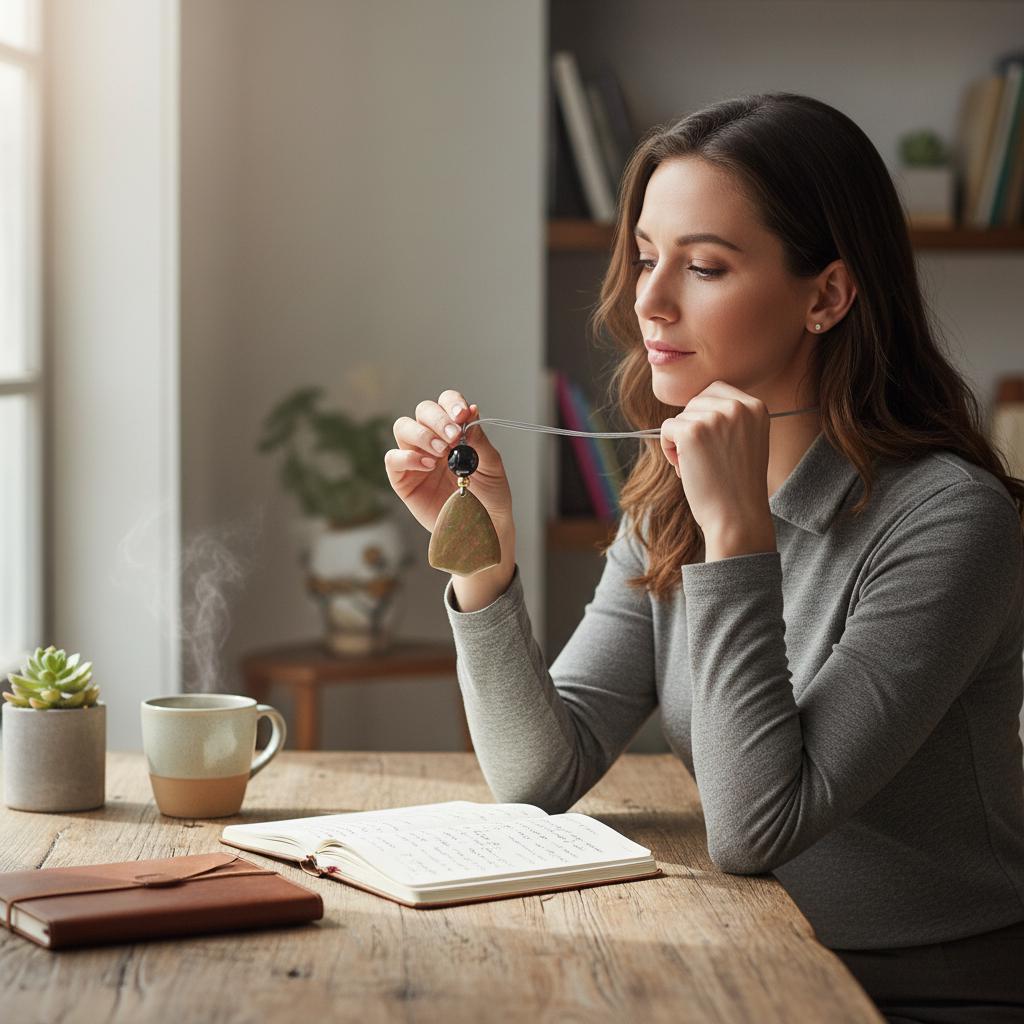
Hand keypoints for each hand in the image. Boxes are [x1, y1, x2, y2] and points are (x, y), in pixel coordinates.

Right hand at [386, 390, 515, 538]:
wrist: (483, 528)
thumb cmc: (490, 496)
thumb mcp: (492, 466)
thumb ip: (479, 440)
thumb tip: (470, 412)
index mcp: (455, 431)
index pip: (446, 403)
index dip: (451, 404)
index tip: (462, 415)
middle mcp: (433, 440)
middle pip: (423, 411)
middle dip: (437, 419)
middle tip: (453, 437)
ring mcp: (416, 458)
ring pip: (403, 427)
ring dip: (422, 435)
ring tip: (441, 453)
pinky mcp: (403, 479)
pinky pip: (393, 458)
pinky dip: (407, 457)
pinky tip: (428, 466)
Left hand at [660, 380, 772, 547]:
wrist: (737, 517)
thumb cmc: (737, 484)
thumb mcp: (746, 440)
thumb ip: (729, 417)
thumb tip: (694, 403)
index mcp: (756, 406)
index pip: (716, 390)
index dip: (705, 415)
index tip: (712, 443)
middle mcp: (738, 407)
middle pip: (695, 401)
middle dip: (692, 427)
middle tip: (704, 458)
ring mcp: (715, 417)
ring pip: (680, 416)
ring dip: (681, 441)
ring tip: (699, 466)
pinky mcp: (692, 431)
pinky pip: (666, 428)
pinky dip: (669, 449)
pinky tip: (686, 469)